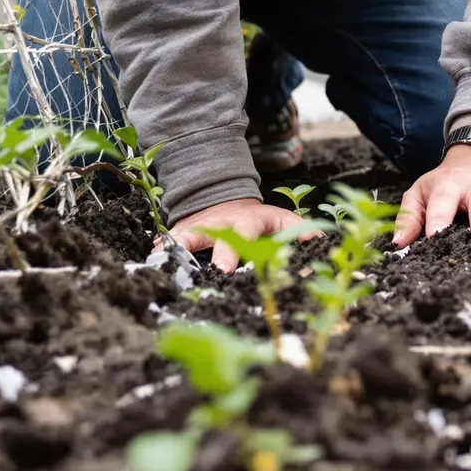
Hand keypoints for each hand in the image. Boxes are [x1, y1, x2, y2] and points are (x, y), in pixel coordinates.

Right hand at [156, 198, 305, 272]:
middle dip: (198, 250)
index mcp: (246, 221)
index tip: (227, 270)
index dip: (235, 250)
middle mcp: (219, 221)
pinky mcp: (182, 230)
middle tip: (194, 271)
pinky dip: (159, 249)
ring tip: (160, 261)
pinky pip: (168, 239)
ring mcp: (198, 225)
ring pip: (183, 234)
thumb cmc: (258, 219)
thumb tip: (320, 240)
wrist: (225, 199)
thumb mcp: (282, 220)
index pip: (243, 232)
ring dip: (173, 247)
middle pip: (208, 233)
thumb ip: (300, 229)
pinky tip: (150, 260)